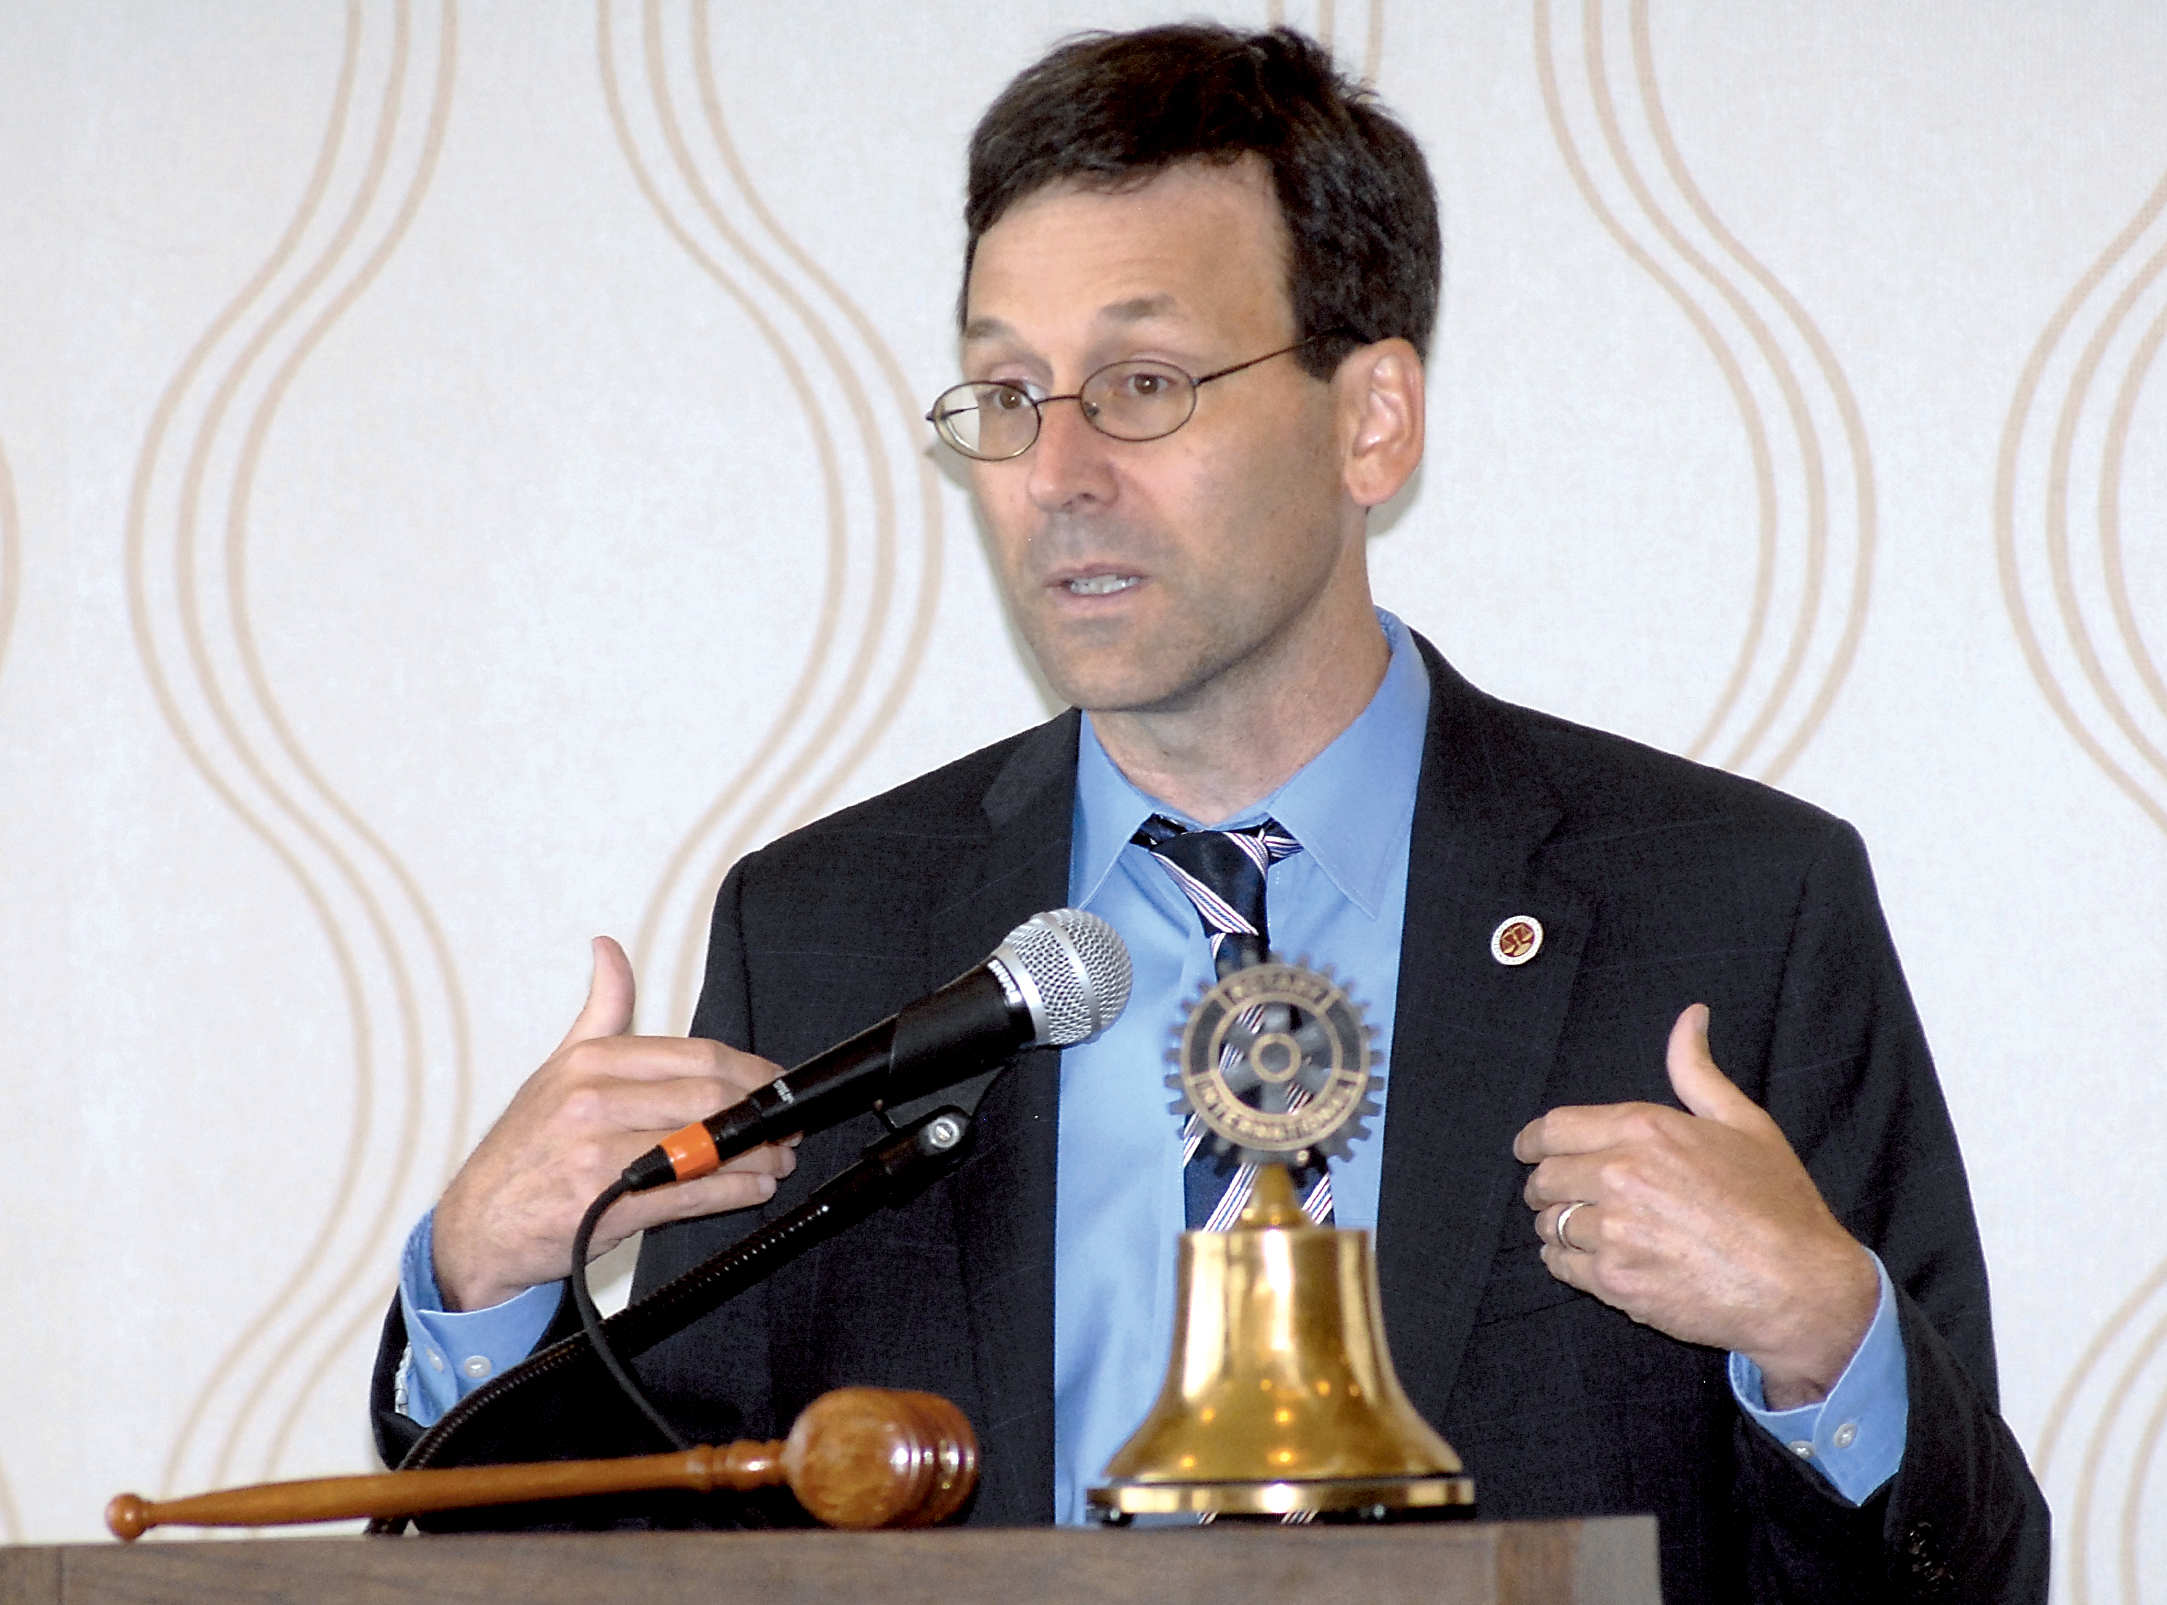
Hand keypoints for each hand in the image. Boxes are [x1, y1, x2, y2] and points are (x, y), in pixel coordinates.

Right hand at [431, 937, 796, 1310]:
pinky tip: (754, 1186)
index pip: (696, 1055)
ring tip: (779, 1157)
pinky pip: (690, 1195)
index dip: (750, 1070)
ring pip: (706, 1146)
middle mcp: (594, 1101)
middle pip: (709, 1097)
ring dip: (758, 1154)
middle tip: (786, 1123)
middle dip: (761, 1111)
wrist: (477, 1224)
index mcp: (591, 1061)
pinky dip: (734, 1191)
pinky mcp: (607, 1205)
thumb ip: (601, 1009)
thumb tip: (609, 948)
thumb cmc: (524, 1147)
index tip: (774, 1082)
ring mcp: (600, 1155)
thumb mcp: (557, 1067)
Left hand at [1512, 1004, 1877, 1407]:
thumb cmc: (1779, 1203)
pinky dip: (1567, 1262)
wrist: (1802, 1288)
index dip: (1532, 1142)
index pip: (1552, 1128)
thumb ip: (1698, 1071)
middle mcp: (1620, 1176)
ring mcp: (1614, 1232)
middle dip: (1545, 1184)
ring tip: (1582, 1228)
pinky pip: (1561, 1265)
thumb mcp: (1744, 1123)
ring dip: (1558, 1225)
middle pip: (1544, 1177)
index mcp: (1644, 1130)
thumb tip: (1690, 1016)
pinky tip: (1592, 1260)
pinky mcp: (1615, 1282)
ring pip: (1550, 1224)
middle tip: (1558, 1194)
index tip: (1530, 1151)